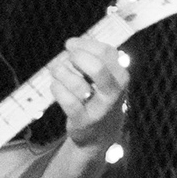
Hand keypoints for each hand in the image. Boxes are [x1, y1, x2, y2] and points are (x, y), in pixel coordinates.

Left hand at [49, 32, 129, 146]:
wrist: (100, 133)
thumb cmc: (97, 95)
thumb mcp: (104, 75)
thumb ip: (92, 57)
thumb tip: (71, 44)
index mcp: (121, 76)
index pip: (106, 52)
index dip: (84, 44)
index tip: (70, 45)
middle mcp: (115, 92)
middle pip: (97, 67)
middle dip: (76, 58)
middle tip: (67, 59)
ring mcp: (100, 108)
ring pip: (77, 83)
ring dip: (61, 73)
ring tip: (57, 72)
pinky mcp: (84, 120)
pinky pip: (66, 100)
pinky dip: (56, 89)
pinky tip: (55, 86)